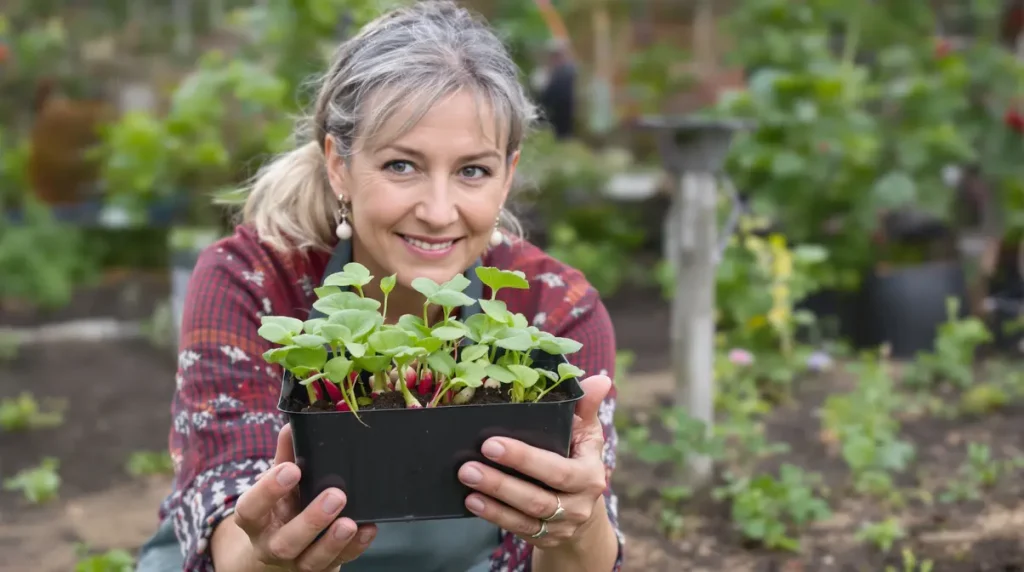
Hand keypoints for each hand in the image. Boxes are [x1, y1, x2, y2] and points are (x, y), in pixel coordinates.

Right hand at [232, 423, 376, 570]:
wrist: (279, 555)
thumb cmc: (282, 508)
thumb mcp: (278, 485)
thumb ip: (286, 456)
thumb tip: (291, 423)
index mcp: (256, 521)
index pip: (251, 510)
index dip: (268, 491)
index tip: (292, 469)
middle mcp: (273, 545)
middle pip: (285, 542)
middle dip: (311, 521)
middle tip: (336, 495)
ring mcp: (298, 563)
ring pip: (312, 561)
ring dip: (333, 542)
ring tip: (350, 522)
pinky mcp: (322, 570)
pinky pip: (340, 562)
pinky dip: (355, 547)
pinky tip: (368, 529)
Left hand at [457, 375, 611, 549]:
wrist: (583, 509)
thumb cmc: (579, 458)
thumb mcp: (586, 433)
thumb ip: (587, 407)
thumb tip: (599, 378)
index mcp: (590, 474)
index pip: (558, 470)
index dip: (525, 459)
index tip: (492, 444)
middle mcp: (578, 504)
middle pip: (538, 497)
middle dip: (501, 482)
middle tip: (467, 465)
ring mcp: (561, 525)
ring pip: (525, 516)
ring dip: (493, 498)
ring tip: (466, 478)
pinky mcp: (545, 538)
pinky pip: (518, 529)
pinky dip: (493, 515)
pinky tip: (472, 501)